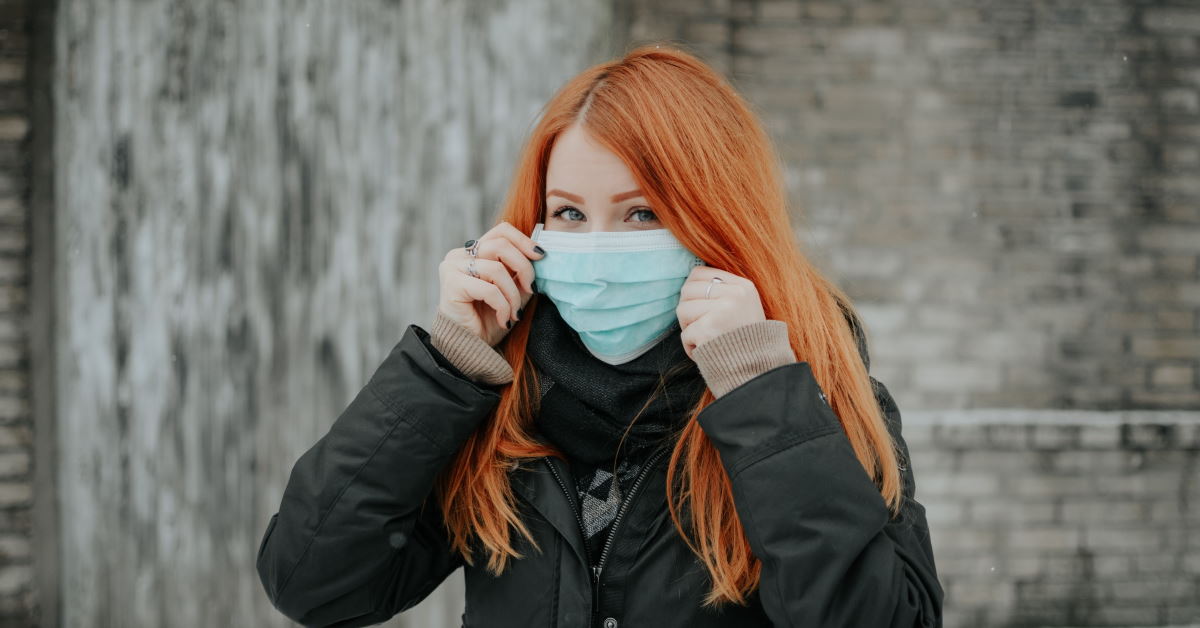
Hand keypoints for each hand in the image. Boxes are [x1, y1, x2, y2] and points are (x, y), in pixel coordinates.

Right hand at [437, 221, 543, 346]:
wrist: (470, 347)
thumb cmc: (489, 320)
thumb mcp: (512, 291)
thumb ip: (520, 272)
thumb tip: (539, 255)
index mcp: (474, 252)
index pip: (501, 231)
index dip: (524, 241)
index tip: (541, 257)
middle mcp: (460, 255)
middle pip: (501, 245)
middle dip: (524, 268)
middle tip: (531, 290)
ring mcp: (453, 267)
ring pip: (497, 269)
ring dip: (513, 295)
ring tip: (515, 313)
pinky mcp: (451, 284)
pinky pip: (489, 289)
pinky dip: (503, 306)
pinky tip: (504, 320)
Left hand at [676, 265, 766, 359]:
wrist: (758, 371)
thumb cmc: (745, 342)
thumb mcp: (743, 308)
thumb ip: (721, 292)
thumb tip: (688, 282)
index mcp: (743, 286)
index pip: (700, 273)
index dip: (692, 290)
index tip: (699, 307)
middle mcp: (735, 295)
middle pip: (687, 290)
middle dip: (688, 311)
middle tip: (703, 327)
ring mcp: (722, 311)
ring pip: (682, 310)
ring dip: (689, 329)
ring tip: (707, 339)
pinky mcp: (709, 329)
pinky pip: (685, 334)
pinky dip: (691, 347)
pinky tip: (708, 351)